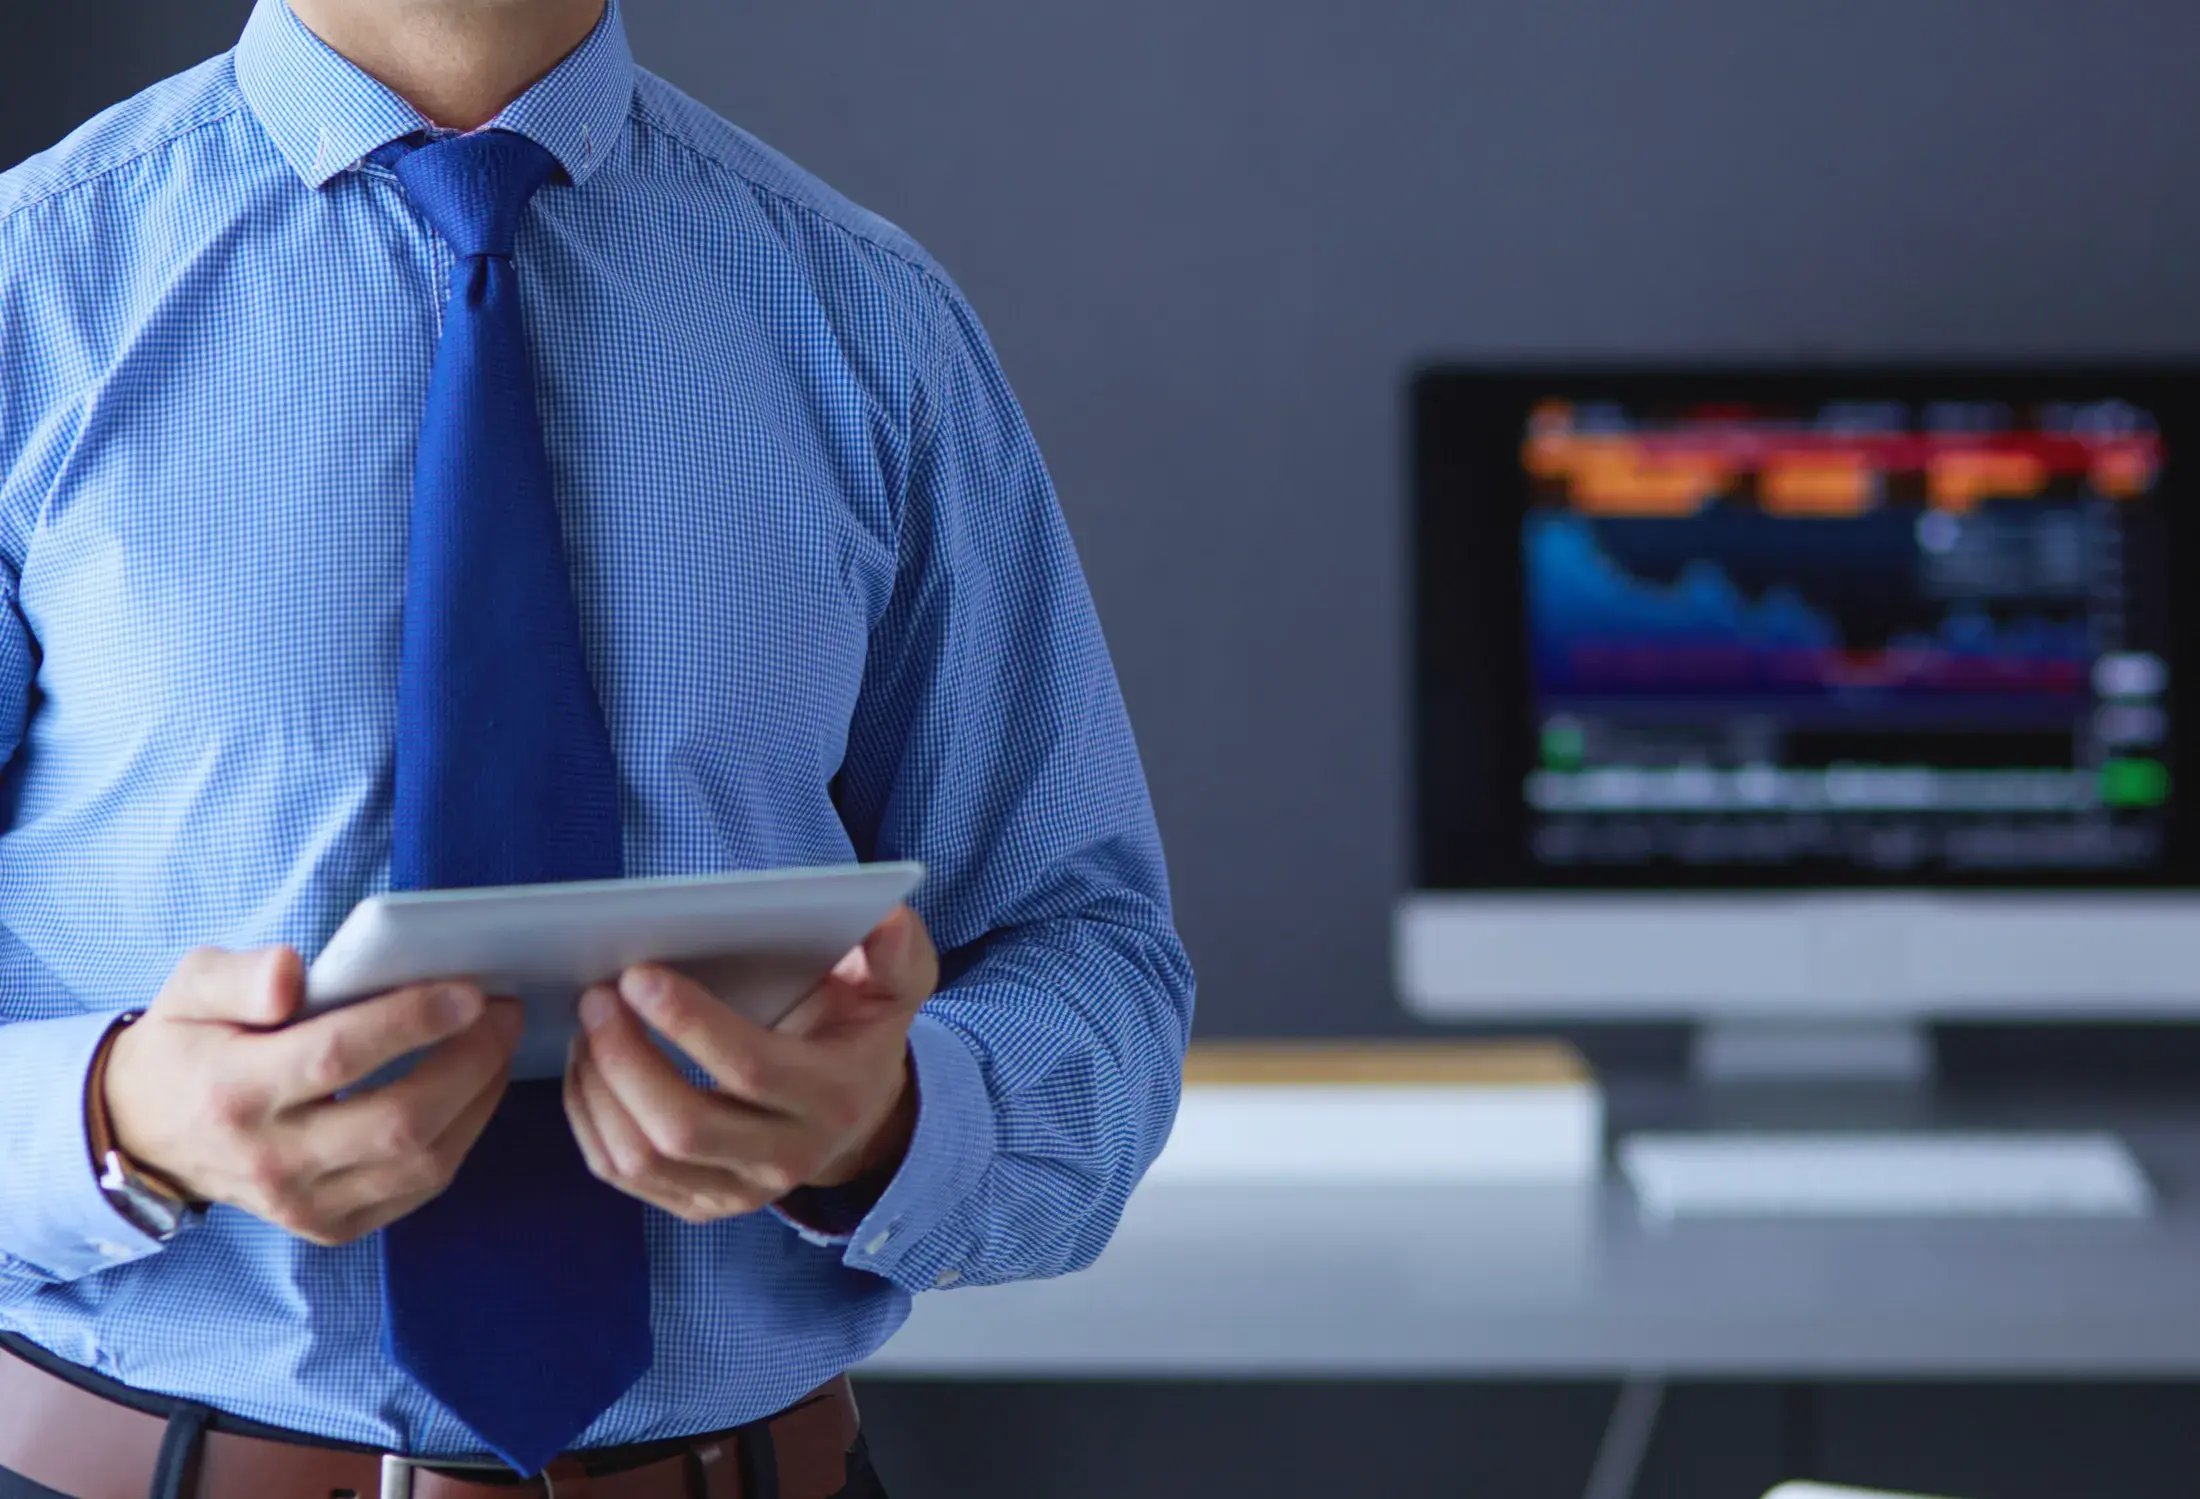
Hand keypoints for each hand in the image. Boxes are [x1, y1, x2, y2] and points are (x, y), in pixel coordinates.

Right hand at [103, 946, 524, 1245]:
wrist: (149, 1133)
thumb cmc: (188, 1045)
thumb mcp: (191, 990)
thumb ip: (241, 976)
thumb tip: (293, 973)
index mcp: (235, 1093)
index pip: (336, 1057)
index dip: (411, 1021)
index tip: (469, 991)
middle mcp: (272, 1160)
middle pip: (397, 1121)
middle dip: (469, 1062)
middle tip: (503, 1012)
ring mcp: (304, 1204)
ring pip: (420, 1163)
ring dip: (479, 1099)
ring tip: (498, 1044)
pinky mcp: (331, 1225)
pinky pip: (419, 1189)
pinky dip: (462, 1137)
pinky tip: (474, 1090)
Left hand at [564, 904, 939, 1223]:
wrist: (858, 1116)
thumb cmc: (860, 1033)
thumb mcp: (895, 988)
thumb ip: (896, 954)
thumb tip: (886, 918)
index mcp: (831, 1096)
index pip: (750, 1069)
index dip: (689, 1023)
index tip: (638, 975)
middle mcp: (786, 1157)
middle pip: (683, 1127)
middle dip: (624, 1058)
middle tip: (595, 996)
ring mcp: (739, 1191)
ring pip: (641, 1158)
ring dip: (597, 1088)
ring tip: (587, 1024)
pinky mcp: (699, 1204)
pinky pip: (622, 1174)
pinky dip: (589, 1119)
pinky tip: (588, 1067)